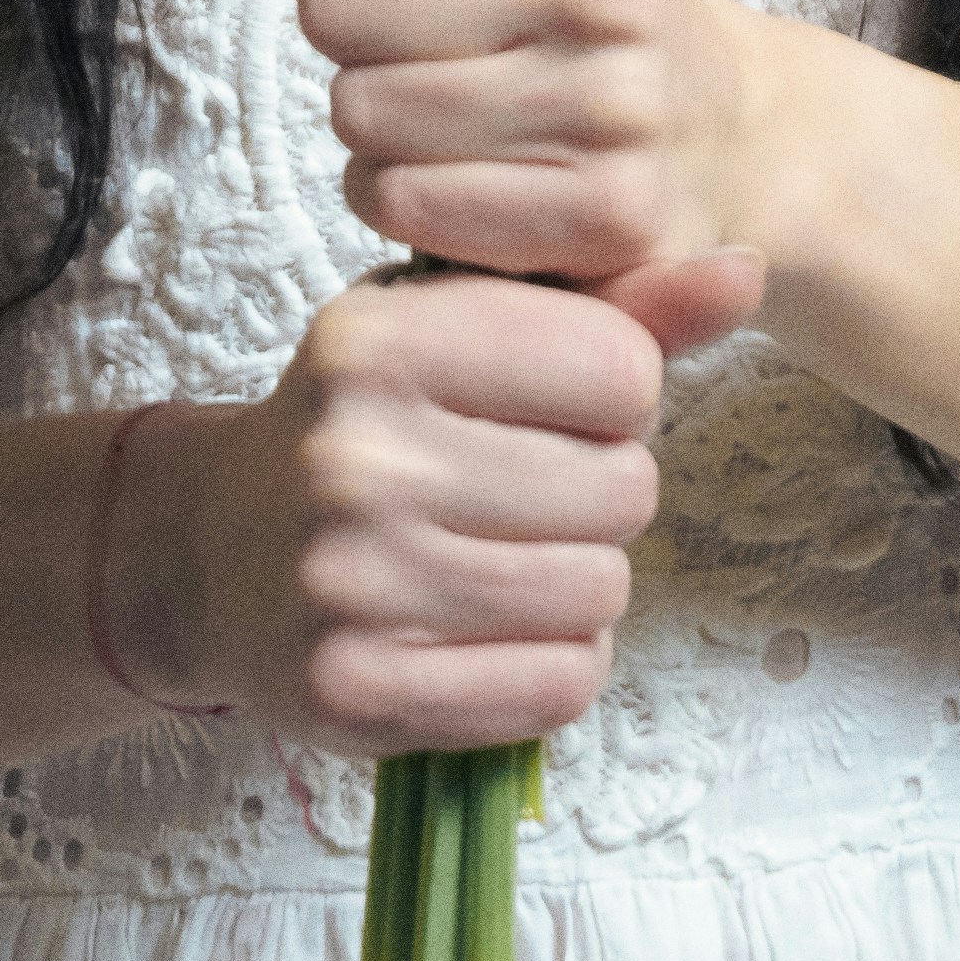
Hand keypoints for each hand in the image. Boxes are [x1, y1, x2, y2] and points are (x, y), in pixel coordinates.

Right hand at [144, 271, 718, 755]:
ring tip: (504, 560)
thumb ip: (613, 307)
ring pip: (598, 595)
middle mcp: (356, 455)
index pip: (621, 369)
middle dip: (600, 496)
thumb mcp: (464, 331)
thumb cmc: (369, 425)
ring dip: (578, 587)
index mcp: (381, 340)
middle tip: (522, 495)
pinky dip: (547, 668)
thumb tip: (745, 270)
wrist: (214, 551)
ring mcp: (350, 581)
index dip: (613, 397)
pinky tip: (486, 633)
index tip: (547, 409)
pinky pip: (556, 688)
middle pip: (623, 491)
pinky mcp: (356, 690)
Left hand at [186, 0, 786, 348]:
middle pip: (334, 7)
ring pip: (358, 110)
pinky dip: (409, 192)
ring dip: (378, 114)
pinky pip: (401, 203)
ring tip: (463, 97)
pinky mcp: (606, 219)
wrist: (721, 126)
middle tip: (444, 31)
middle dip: (356, 24)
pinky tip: (475, 168)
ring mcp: (617, 106)